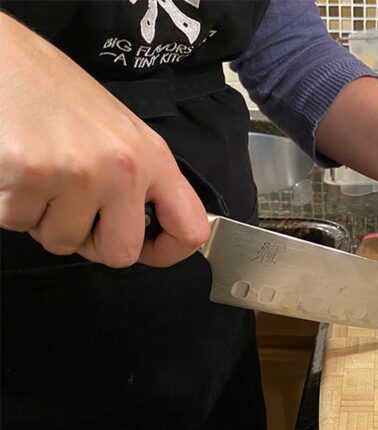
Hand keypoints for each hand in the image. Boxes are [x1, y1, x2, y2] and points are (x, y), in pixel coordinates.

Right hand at [0, 14, 208, 267]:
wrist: (4, 57)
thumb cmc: (60, 96)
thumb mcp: (120, 133)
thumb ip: (140, 182)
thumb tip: (146, 234)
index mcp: (154, 158)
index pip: (190, 229)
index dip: (168, 252)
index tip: (147, 250)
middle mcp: (123, 169)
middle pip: (120, 254)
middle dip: (92, 243)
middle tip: (73, 211)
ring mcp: (78, 174)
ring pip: (63, 243)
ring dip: (45, 221)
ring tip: (42, 177)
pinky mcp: (29, 176)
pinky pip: (19, 223)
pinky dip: (11, 207)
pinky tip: (16, 171)